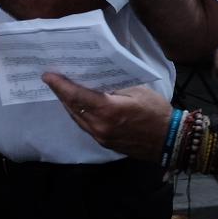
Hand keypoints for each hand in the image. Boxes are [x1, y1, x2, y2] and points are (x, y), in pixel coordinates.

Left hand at [42, 73, 173, 160]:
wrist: (170, 140)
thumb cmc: (157, 112)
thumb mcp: (137, 90)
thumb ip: (114, 85)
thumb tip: (96, 78)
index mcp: (108, 111)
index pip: (76, 96)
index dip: (60, 85)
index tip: (47, 75)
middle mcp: (100, 126)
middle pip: (72, 108)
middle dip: (61, 93)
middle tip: (52, 78)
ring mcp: (101, 137)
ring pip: (77, 118)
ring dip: (68, 104)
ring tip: (62, 89)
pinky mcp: (104, 143)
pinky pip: (85, 126)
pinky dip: (78, 114)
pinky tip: (78, 104)